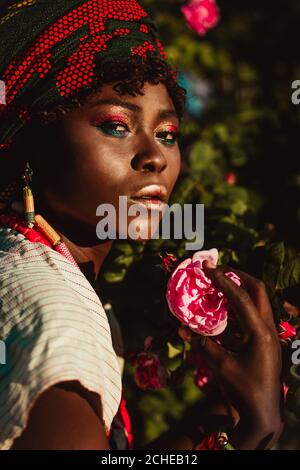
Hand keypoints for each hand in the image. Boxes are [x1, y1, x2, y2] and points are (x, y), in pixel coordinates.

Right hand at [179, 265, 283, 448]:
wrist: (263, 415)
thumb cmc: (243, 391)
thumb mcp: (220, 366)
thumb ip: (202, 343)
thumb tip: (182, 328)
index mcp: (260, 332)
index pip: (241, 297)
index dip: (223, 280)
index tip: (208, 268)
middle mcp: (268, 328)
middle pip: (257, 290)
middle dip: (237, 276)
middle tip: (216, 271)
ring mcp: (269, 334)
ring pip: (257, 300)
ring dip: (238, 289)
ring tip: (217, 284)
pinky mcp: (264, 340)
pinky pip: (252, 314)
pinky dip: (238, 306)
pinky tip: (222, 308)